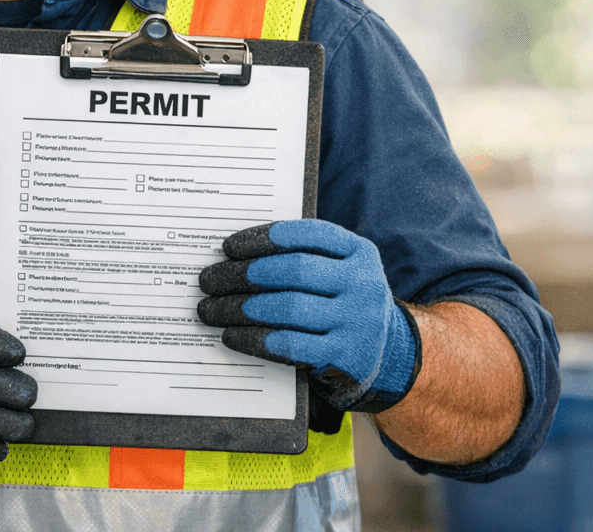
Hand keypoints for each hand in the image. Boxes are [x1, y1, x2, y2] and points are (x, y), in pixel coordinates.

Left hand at [198, 220, 419, 412]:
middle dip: (242, 274)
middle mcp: (364, 283)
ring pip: (288, 308)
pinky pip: (289, 345)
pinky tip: (230, 335)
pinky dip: (253, 339)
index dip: (264, 237)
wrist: (383, 356)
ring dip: (240, 308)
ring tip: (210, 309)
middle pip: (294, 270)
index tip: (228, 247)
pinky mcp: (345, 358)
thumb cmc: (341, 303)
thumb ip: (302, 257)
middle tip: (209, 280)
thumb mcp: (336, 272)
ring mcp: (358, 322)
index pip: (309, 234)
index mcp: (359, 252)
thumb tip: (232, 255)